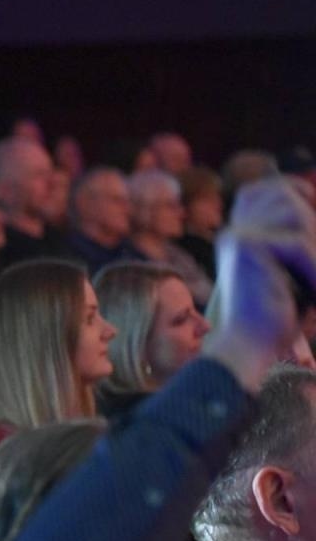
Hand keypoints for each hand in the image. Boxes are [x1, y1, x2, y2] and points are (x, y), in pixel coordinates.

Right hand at [207, 178, 315, 391]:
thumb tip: (308, 206)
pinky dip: (313, 268)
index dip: (292, 193)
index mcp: (235, 237)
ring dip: (313, 248)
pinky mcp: (247, 248)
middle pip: (283, 194)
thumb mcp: (289, 271)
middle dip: (308, 220)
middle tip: (310, 267)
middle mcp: (232, 232)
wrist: (248, 349)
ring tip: (312, 279)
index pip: (260, 191)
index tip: (309, 208)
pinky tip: (312, 291)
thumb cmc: (274, 318)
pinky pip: (299, 244)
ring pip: (296, 214)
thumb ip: (297, 241)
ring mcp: (237, 237)